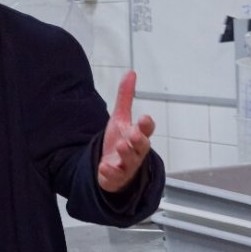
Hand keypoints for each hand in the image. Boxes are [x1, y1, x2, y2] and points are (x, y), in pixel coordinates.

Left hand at [98, 71, 155, 193]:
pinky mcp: (116, 177)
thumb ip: (125, 97)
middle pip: (141, 146)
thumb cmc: (120, 142)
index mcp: (138, 136)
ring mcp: (126, 166)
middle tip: (133, 134)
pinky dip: (110, 172)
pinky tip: (104, 167)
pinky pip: (115, 176)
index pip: (146, 130)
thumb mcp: (120, 118)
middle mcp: (135, 152)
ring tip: (121, 146)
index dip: (146, 125)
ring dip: (126, 154)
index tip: (144, 118)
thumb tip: (130, 73)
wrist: (109, 168)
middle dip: (139, 140)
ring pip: (130, 161)